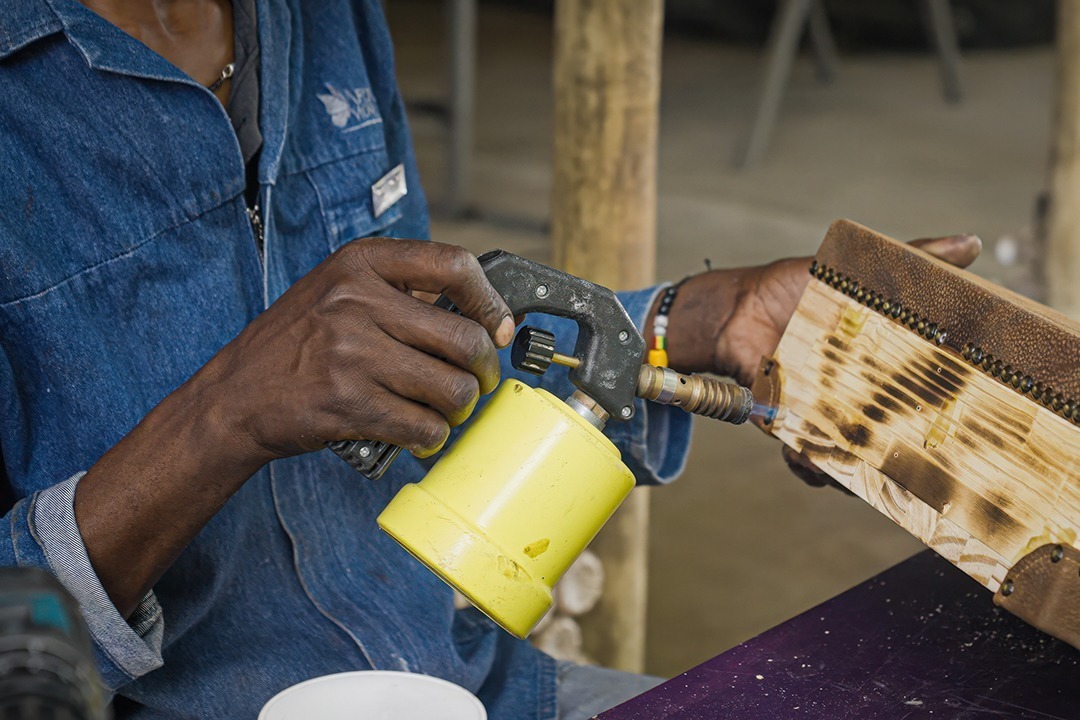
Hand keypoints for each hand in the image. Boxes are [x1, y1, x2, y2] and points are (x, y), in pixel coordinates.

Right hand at [194, 238, 514, 462]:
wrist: (234, 396)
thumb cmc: (295, 345)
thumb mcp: (338, 292)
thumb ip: (400, 293)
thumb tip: (483, 313)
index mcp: (360, 264)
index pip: (454, 265)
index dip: (489, 300)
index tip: (498, 326)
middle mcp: (356, 301)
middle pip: (465, 339)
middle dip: (483, 370)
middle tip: (476, 382)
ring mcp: (352, 353)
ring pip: (452, 390)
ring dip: (459, 409)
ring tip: (445, 410)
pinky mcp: (349, 403)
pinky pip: (424, 427)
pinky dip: (431, 438)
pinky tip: (420, 433)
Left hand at [681, 234, 980, 489]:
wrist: (736, 308)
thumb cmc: (795, 288)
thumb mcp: (856, 271)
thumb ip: (913, 260)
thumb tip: (971, 242)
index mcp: (881, 361)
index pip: (924, 391)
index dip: (946, 409)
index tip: (968, 421)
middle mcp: (857, 394)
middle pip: (893, 434)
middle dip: (908, 453)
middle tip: (923, 462)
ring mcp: (824, 412)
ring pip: (852, 456)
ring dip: (859, 470)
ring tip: (864, 472)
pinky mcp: (790, 423)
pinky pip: (805, 455)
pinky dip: (809, 465)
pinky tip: (813, 464)